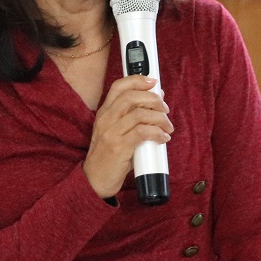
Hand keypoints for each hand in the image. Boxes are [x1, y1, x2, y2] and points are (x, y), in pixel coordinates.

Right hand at [83, 76, 171, 197]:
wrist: (94, 180)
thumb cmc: (108, 157)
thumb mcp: (113, 133)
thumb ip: (128, 120)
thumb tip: (153, 108)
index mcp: (103, 113)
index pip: (118, 87)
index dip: (137, 80)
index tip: (153, 83)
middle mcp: (105, 120)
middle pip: (131, 97)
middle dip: (153, 99)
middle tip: (165, 108)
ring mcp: (111, 133)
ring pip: (140, 114)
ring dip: (160, 118)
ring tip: (167, 127)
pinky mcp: (119, 147)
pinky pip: (143, 132)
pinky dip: (157, 133)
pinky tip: (163, 138)